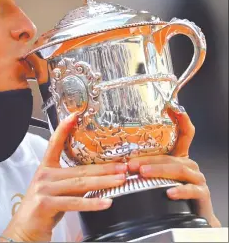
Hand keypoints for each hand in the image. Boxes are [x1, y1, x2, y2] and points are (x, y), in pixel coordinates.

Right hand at [0, 113, 127, 241]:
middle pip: (79, 169)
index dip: (64, 128)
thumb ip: (70, 181)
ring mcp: (44, 189)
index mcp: (46, 169)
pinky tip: (106, 202)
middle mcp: (44, 176)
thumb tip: (96, 176)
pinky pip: (74, 202)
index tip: (75, 115)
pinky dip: (92, 203)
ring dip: (103, 182)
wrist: (24, 230)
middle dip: (104, 167)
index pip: (54, 144)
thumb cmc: (42, 210)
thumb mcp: (55, 190)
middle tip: (123, 166)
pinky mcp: (45, 204)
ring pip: (79, 184)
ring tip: (120, 180)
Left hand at [128, 107, 220, 227]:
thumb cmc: (170, 192)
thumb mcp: (157, 176)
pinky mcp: (201, 193)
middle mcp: (189, 164)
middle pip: (170, 156)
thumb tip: (122, 160)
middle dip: (149, 159)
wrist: (192, 216)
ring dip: (158, 170)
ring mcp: (197, 178)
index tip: (173, 108)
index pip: (184, 134)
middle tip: (131, 163)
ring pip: (178, 170)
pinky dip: (180, 190)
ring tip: (143, 173)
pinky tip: (169, 192)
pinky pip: (191, 190)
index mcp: (179, 157)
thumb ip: (145, 166)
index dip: (181, 120)